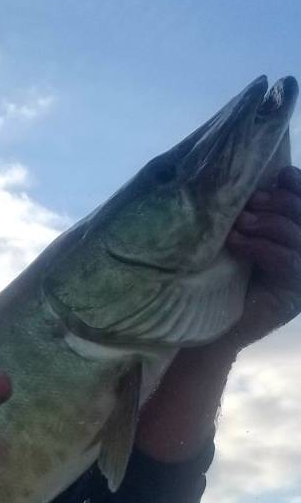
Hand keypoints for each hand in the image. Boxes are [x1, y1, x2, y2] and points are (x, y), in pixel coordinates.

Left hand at [225, 165, 300, 350]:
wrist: (210, 328)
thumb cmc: (218, 281)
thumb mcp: (236, 241)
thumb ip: (248, 217)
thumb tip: (247, 184)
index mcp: (293, 238)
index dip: (297, 188)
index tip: (281, 174)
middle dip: (281, 204)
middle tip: (251, 201)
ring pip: (297, 238)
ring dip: (268, 224)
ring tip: (239, 222)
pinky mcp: (295, 296)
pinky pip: (287, 262)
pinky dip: (261, 247)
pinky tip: (237, 241)